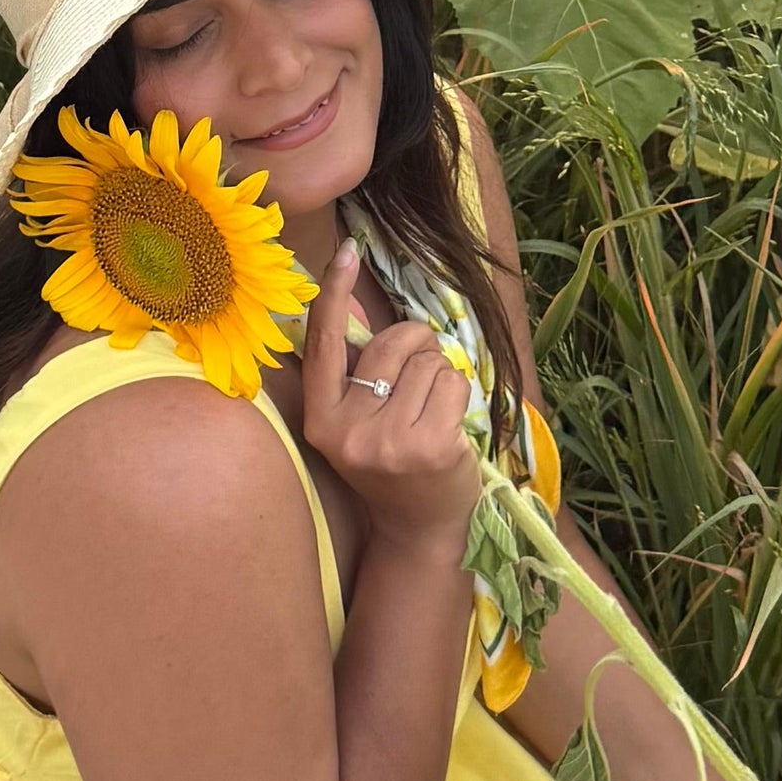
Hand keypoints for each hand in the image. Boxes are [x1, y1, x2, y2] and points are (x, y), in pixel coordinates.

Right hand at [298, 239, 479, 555]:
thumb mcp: (357, 417)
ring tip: (431, 415)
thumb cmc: (389, 460)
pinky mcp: (431, 447)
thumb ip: (351, 362)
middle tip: (417, 384)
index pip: (324, 344)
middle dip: (416, 347)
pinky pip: (453, 383)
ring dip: (439, 377)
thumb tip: (343, 293)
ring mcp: (389, 443)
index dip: (333, 294)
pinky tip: (450, 428)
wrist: (419, 529)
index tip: (346, 250)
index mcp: (321, 419)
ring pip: (429, 363)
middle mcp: (348, 431)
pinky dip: (459, 396)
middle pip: (392, 343)